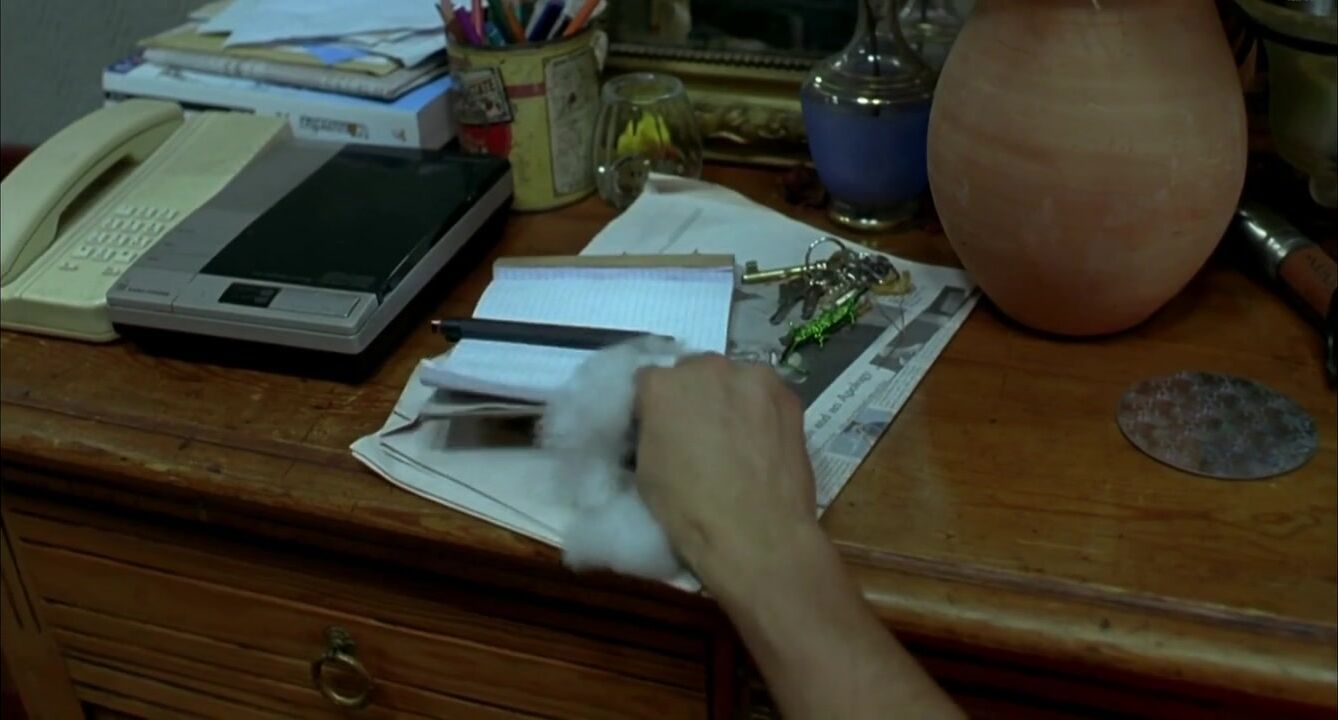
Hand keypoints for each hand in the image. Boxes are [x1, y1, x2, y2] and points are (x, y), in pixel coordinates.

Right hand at [633, 353, 819, 597]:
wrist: (757, 534)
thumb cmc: (689, 511)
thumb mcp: (646, 471)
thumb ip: (652, 431)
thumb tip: (662, 426)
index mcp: (662, 385)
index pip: (648, 382)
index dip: (654, 407)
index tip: (661, 429)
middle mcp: (707, 368)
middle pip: (693, 371)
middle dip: (693, 395)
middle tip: (699, 432)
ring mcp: (752, 377)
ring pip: (733, 379)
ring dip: (730, 398)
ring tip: (737, 437)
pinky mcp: (787, 394)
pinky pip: (764, 395)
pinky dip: (761, 410)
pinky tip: (763, 442)